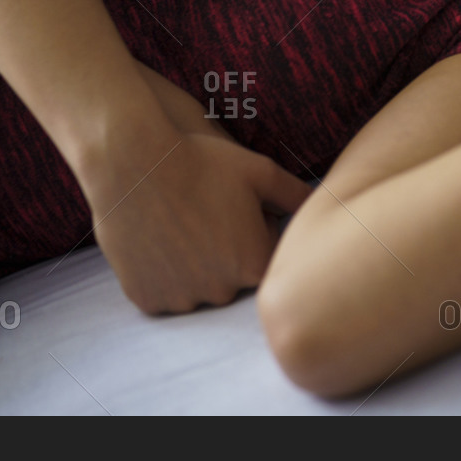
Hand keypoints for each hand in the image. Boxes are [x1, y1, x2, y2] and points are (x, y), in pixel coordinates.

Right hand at [86, 129, 313, 315]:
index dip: (256, 230)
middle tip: (205, 213)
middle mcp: (221, 292)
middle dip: (227, 251)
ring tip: (180, 222)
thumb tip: (327, 207)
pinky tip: (160, 240)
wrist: (132, 162)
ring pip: (197, 287)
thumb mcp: (261, 172)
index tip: (237, 207)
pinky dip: (164, 274)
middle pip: (233, 277)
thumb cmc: (201, 161)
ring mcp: (181, 299)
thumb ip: (297, 196)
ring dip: (194, 265)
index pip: (267, 258)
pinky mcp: (147, 300)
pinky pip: (164, 293)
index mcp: (255, 266)